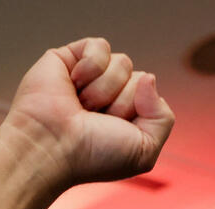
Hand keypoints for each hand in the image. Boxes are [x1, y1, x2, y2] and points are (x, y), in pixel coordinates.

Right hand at [0, 38, 173, 208]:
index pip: (152, 96)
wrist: (51, 145)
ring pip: (123, 62)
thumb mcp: (144, 151)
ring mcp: (90, 77)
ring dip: (104, 89)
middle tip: (94, 120)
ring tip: (81, 107)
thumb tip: (148, 78)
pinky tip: (73, 84)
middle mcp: (109, 97)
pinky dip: (91, 66)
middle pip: (140, 78)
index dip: (138, 113)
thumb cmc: (92, 155)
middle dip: (122, 102)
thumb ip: (163, 118)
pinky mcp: (70, 57)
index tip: (113, 132)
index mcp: (126, 118)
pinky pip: (101, 46)